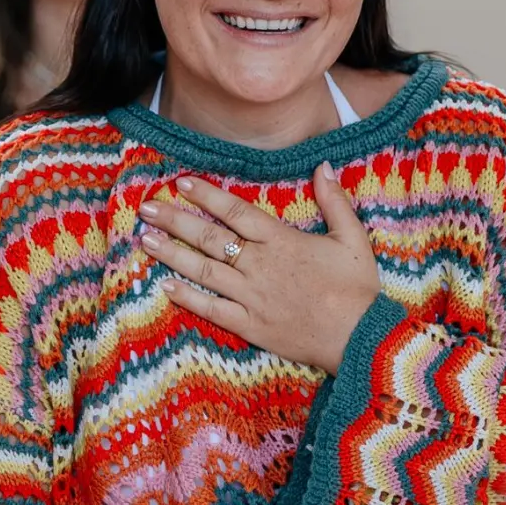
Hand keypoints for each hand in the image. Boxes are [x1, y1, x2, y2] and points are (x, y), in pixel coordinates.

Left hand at [138, 164, 379, 375]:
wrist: (360, 338)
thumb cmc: (357, 288)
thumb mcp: (353, 238)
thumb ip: (335, 201)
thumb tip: (322, 166)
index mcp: (281, 241)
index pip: (236, 211)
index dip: (206, 196)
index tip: (181, 183)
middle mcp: (259, 265)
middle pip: (210, 238)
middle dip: (175, 221)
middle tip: (147, 207)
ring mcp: (251, 296)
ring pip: (204, 270)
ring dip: (172, 254)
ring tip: (146, 240)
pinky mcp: (250, 325)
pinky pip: (212, 309)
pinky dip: (188, 297)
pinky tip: (166, 286)